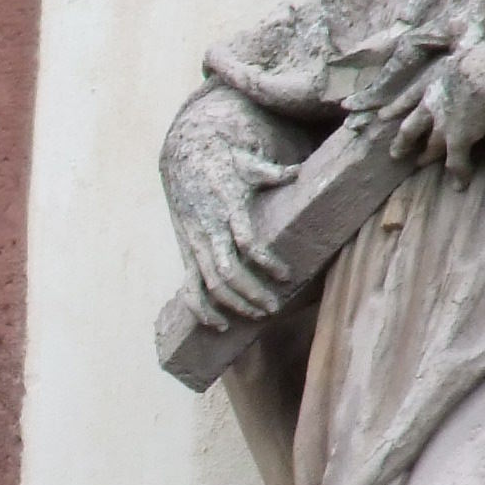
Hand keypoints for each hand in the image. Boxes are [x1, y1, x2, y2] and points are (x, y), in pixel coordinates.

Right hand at [163, 108, 299, 316]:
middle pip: (227, 272)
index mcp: (227, 209)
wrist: (184, 159)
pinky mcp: (187, 254)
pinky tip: (219, 324)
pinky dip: (200, 310)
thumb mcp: (249, 163)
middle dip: (250, 294)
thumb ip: (273, 172)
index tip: (286, 275)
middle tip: (274, 307)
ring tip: (257, 315)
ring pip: (210, 285)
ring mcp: (195, 245)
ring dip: (233, 305)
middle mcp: (208, 231)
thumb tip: (299, 171)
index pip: (246, 242)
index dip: (266, 262)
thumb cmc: (224, 162)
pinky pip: (189, 289)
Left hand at [394, 43, 484, 181]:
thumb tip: (469, 51)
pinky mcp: (457, 140)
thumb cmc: (479, 58)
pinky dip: (459, 173)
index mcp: (432, 82)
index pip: (409, 96)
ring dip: (426, 155)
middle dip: (403, 140)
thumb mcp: (462, 52)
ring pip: (430, 145)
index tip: (383, 116)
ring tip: (420, 164)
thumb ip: (460, 58)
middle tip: (395, 153)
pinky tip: (459, 185)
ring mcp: (442, 125)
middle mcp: (431, 105)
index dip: (396, 107)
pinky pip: (456, 162)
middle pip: (411, 126)